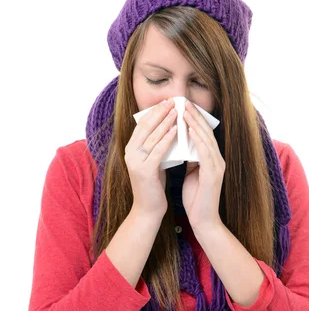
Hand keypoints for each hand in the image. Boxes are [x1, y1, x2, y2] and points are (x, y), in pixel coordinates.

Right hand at [124, 99, 176, 217]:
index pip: (143, 125)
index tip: (167, 101)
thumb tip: (168, 131)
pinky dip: (166, 139)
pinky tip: (176, 131)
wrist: (148, 210)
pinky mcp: (144, 171)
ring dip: (165, 122)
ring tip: (177, 111)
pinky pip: (157, 151)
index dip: (155, 112)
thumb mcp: (153, 162)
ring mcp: (136, 162)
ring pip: (152, 137)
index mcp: (131, 150)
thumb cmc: (153, 186)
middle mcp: (130, 153)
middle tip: (173, 100)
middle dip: (160, 112)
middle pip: (146, 127)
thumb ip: (156, 148)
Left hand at [182, 100, 224, 231]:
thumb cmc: (196, 199)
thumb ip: (191, 159)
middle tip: (183, 101)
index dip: (195, 120)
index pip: (204, 135)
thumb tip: (183, 145)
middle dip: (195, 116)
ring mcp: (217, 167)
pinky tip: (190, 130)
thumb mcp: (192, 174)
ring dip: (195, 124)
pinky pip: (205, 153)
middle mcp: (218, 160)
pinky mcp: (213, 175)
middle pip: (207, 133)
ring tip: (185, 111)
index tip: (183, 106)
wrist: (203, 221)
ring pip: (206, 140)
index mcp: (213, 160)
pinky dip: (198, 140)